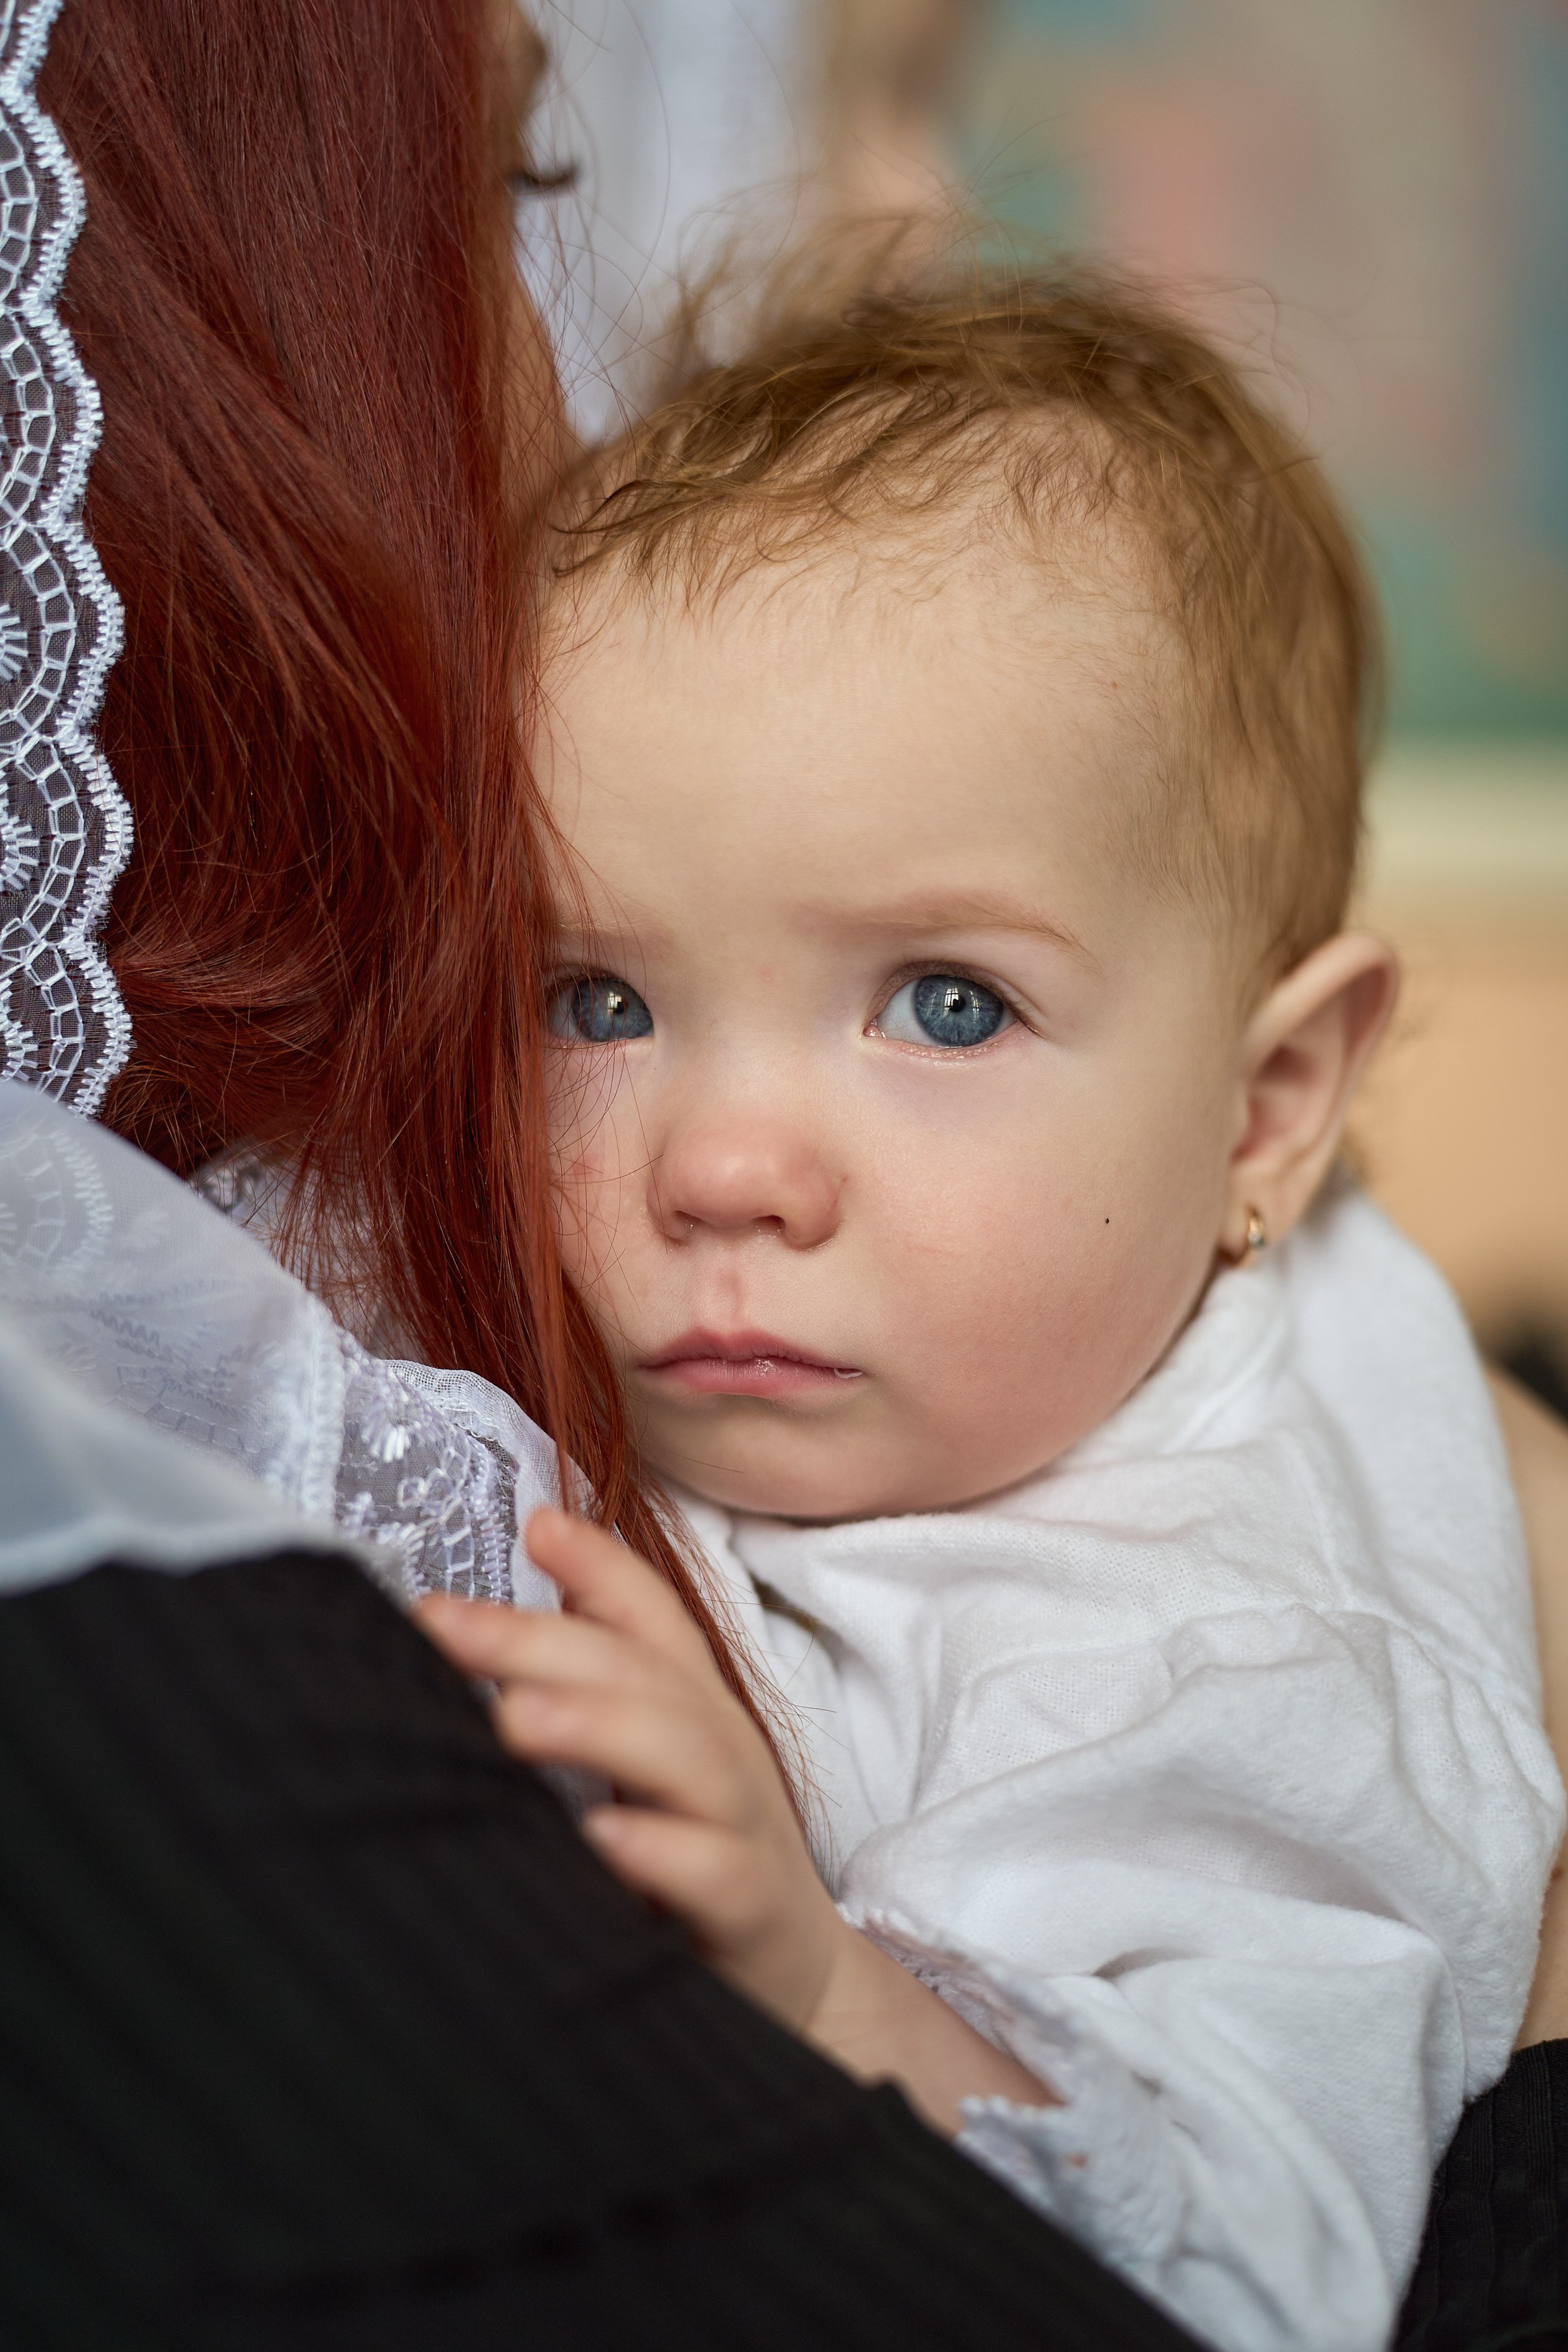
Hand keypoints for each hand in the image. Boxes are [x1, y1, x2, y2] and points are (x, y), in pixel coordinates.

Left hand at [416, 1508, 849, 2032]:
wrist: (799, 1987)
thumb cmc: (695, 1866)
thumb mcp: (643, 1770)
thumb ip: (583, 1697)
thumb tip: (475, 1627)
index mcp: (693, 1713)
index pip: (652, 1618)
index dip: (599, 1564)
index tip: (531, 1523)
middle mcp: (723, 1754)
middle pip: (644, 1674)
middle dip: (540, 1639)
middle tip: (443, 1623)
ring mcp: (745, 1829)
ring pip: (688, 1757)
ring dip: (599, 1726)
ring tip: (515, 1718)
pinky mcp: (755, 1913)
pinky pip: (716, 1874)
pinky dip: (661, 1851)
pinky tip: (601, 1839)